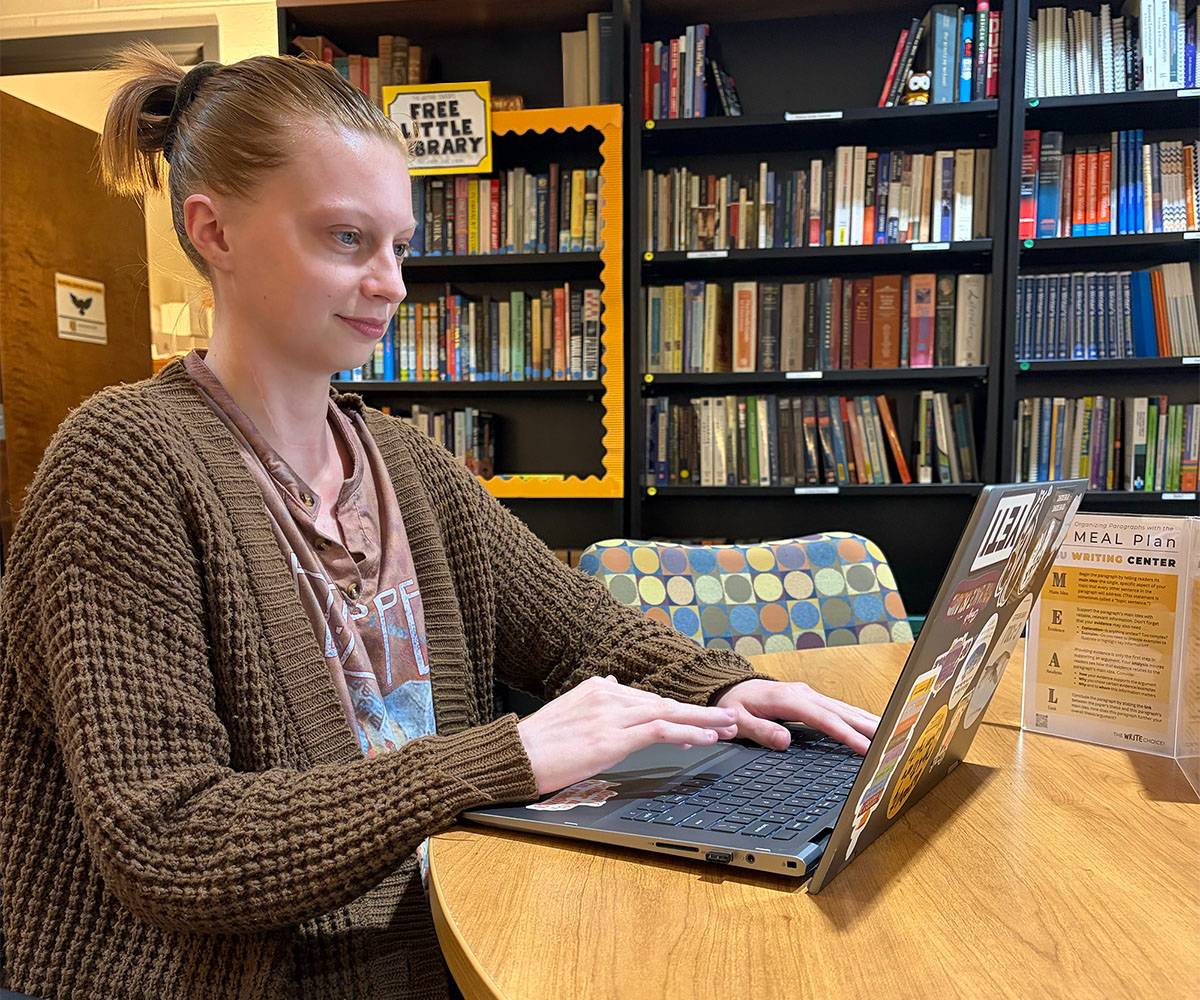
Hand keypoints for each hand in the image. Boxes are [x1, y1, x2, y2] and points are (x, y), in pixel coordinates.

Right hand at [516, 675, 740, 795]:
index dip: (676, 710)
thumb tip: (610, 682)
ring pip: (668, 713)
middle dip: (700, 710)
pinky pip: (660, 731)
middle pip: (664, 702)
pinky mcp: (612, 738)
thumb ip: (593, 699)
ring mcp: (611, 715)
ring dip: (704, 721)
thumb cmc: (536, 743)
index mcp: (596, 687)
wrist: (514, 755)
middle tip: (730, 717)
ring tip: (730, 727)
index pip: (646, 699)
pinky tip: (707, 738)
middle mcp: (607, 694)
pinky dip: (688, 732)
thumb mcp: (567, 711)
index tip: (700, 719)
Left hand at [715, 679, 879, 754]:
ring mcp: (808, 694)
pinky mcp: (810, 698)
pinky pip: (838, 709)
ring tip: (891, 733)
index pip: (824, 720)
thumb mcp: (738, 720)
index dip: (846, 735)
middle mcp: (803, 694)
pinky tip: (870, 725)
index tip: (865, 748)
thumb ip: (760, 731)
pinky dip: (857, 717)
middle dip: (868, 726)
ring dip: (867, 720)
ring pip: (844, 708)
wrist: (729, 686)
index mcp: (788, 699)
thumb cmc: (734, 704)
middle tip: (892, 740)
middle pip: (841, 712)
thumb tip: (785, 743)